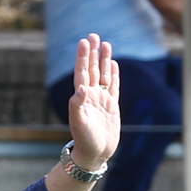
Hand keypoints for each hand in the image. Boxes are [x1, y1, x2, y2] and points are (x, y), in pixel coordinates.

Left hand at [66, 35, 120, 168]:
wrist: (95, 154)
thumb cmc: (85, 140)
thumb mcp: (79, 123)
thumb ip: (78, 105)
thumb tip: (82, 88)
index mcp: (81, 97)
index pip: (82, 72)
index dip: (83, 57)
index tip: (85, 42)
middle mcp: (91, 96)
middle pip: (91, 69)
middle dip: (92, 53)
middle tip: (93, 35)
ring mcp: (101, 100)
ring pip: (102, 75)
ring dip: (103, 60)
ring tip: (105, 44)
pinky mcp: (111, 106)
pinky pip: (112, 86)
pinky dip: (112, 75)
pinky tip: (112, 64)